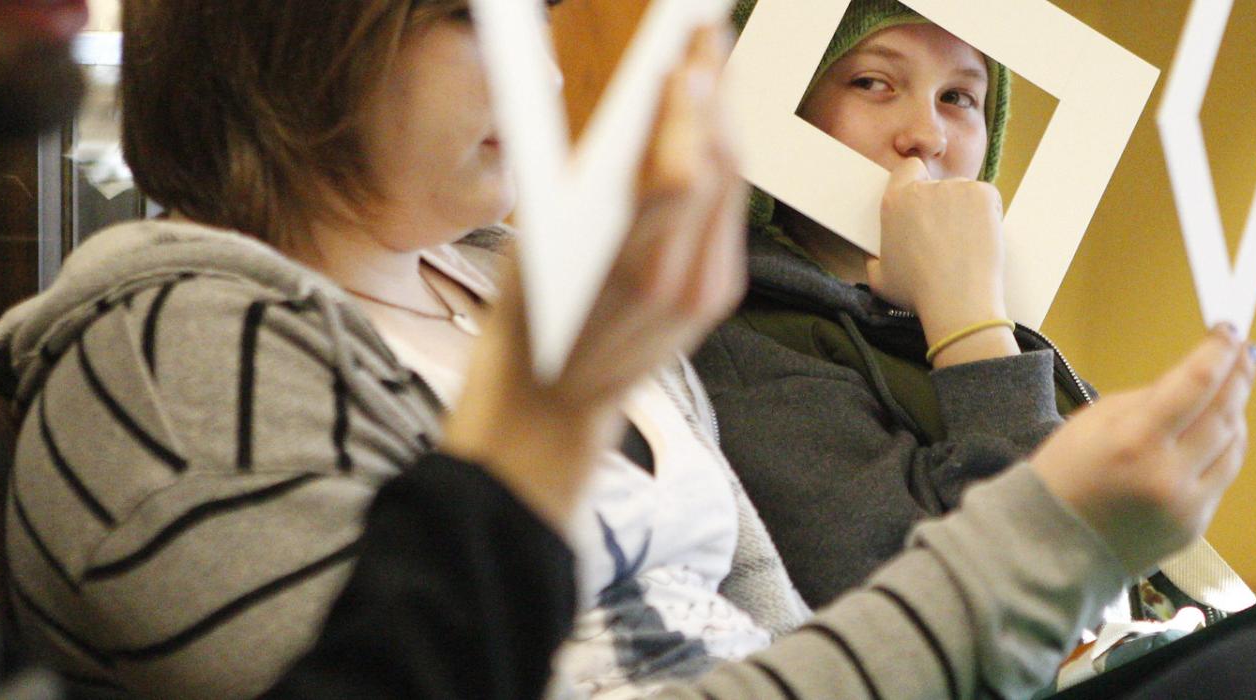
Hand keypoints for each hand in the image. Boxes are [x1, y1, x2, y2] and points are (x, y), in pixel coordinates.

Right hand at [442, 26, 745, 529]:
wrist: (550, 413)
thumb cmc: (526, 332)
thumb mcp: (533, 254)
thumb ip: (578, 191)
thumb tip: (616, 119)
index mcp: (628, 274)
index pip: (679, 175)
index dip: (688, 108)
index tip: (683, 53)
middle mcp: (681, 285)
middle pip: (717, 170)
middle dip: (712, 94)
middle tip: (701, 34)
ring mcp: (706, 293)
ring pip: (729, 185)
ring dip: (720, 118)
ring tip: (707, 62)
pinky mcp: (716, 295)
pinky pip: (728, 211)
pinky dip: (719, 159)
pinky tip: (708, 122)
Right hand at [868, 158, 1007, 320]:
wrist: (957, 302)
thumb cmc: (919, 294)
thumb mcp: (879, 278)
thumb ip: (874, 256)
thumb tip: (875, 252)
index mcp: (894, 202)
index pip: (907, 169)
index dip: (918, 181)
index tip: (925, 201)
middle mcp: (923, 189)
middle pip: (939, 185)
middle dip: (944, 205)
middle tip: (949, 236)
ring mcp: (955, 189)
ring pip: (964, 192)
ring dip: (966, 210)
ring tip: (965, 243)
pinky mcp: (982, 195)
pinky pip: (987, 197)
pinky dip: (988, 213)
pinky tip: (980, 238)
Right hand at [1031, 326, 1255, 573]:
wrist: (1050, 547)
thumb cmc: (1065, 475)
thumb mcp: (1096, 420)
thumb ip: (1153, 397)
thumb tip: (1199, 377)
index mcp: (1136, 441)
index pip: (1197, 384)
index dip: (1219, 352)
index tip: (1230, 331)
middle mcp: (1167, 476)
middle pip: (1225, 413)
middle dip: (1238, 377)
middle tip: (1243, 353)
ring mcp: (1186, 506)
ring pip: (1234, 446)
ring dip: (1236, 413)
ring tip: (1231, 390)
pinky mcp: (1195, 527)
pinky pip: (1222, 476)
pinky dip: (1223, 449)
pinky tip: (1216, 432)